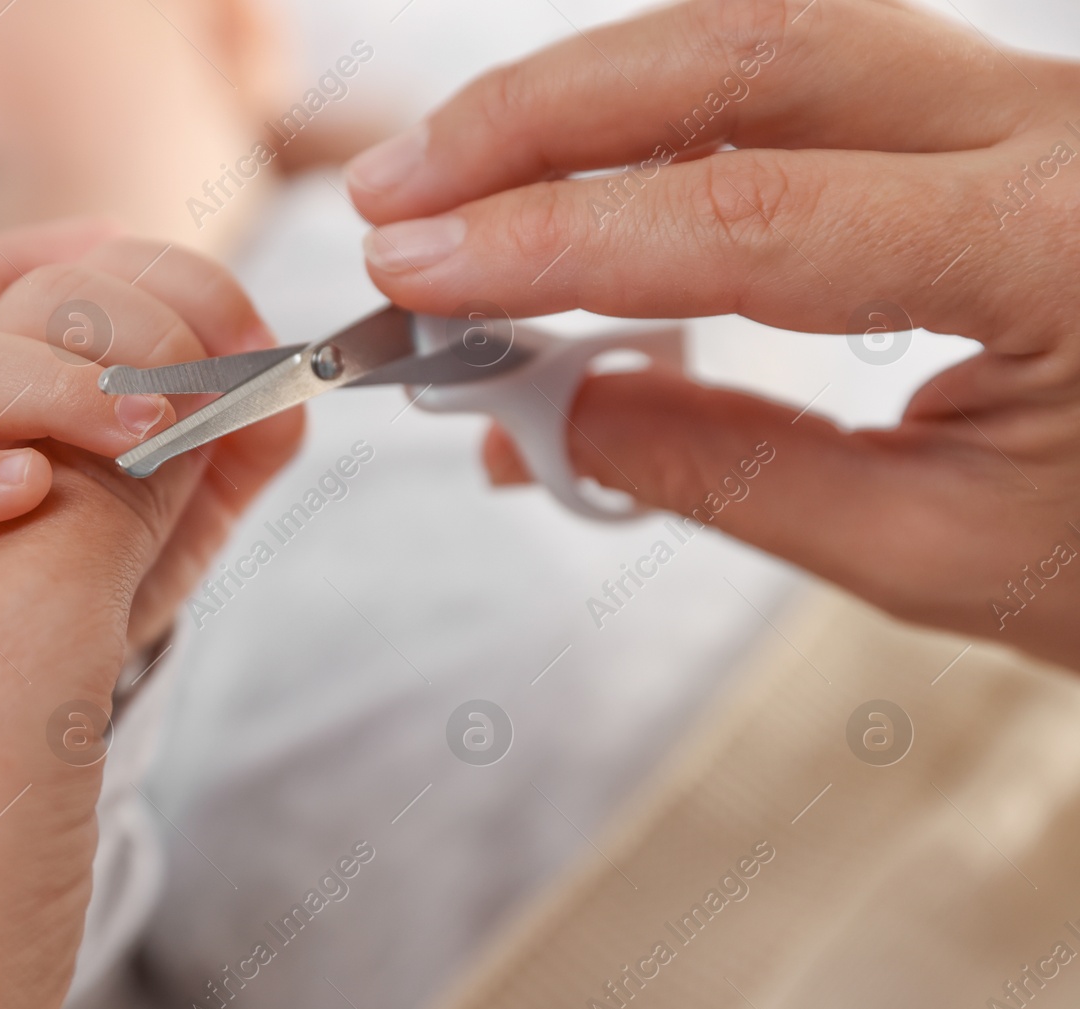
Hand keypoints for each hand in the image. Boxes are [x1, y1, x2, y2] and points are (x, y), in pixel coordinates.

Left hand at [0, 220, 293, 1008]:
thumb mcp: (17, 650)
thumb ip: (99, 486)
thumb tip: (177, 371)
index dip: (25, 291)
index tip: (140, 253)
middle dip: (85, 407)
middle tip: (217, 357)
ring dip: (98, 500)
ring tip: (237, 430)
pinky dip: (60, 593)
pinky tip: (184, 523)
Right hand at [0, 237, 300, 650]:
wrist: (68, 672)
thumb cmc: (128, 567)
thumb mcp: (208, 499)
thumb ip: (252, 438)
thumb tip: (281, 389)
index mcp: (73, 351)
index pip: (113, 267)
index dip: (186, 285)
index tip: (252, 343)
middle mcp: (2, 388)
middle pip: (35, 300)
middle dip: (130, 323)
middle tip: (194, 380)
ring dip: (59, 387)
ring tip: (138, 433)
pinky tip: (34, 488)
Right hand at [348, 0, 1079, 670]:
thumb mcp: (953, 555)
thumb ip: (740, 476)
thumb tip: (563, 416)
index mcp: (1060, 245)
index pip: (753, 212)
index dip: (557, 240)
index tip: (418, 273)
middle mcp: (1049, 133)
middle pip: (746, 51)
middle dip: (540, 118)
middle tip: (397, 197)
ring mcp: (1023, 110)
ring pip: (762, 42)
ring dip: (585, 107)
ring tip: (451, 189)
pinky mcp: (990, 126)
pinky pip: (796, 94)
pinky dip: (659, 143)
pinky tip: (576, 209)